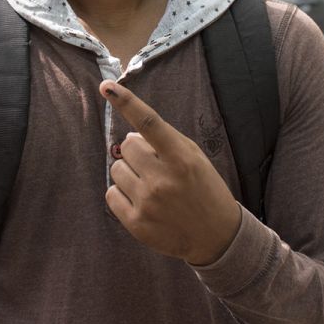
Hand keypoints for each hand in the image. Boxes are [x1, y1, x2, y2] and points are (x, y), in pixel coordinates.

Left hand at [100, 79, 241, 265]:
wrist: (216, 237)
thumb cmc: (204, 189)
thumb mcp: (194, 158)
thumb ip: (164, 142)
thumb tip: (128, 137)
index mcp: (181, 158)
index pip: (149, 123)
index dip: (127, 102)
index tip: (107, 87)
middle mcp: (163, 179)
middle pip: (126, 146)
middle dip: (136, 152)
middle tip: (154, 165)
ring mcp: (148, 202)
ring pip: (116, 169)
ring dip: (129, 172)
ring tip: (150, 185)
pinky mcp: (136, 223)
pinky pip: (111, 194)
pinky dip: (121, 193)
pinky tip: (141, 200)